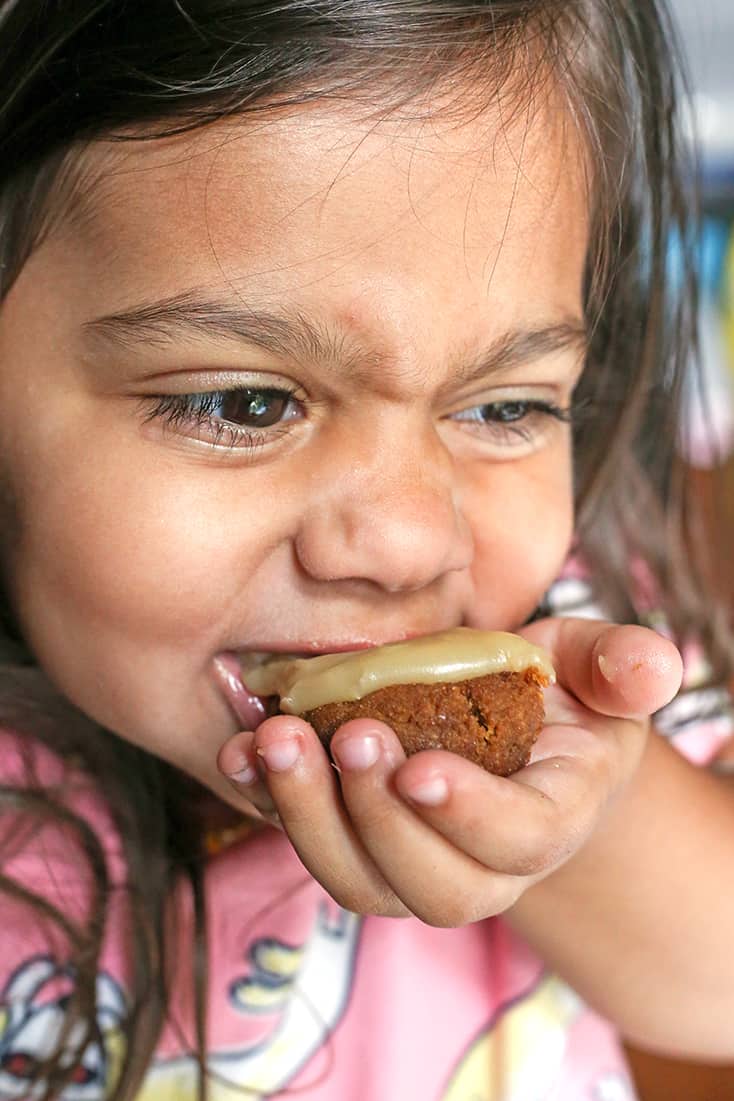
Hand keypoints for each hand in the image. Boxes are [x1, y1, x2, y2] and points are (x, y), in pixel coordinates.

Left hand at [216, 619, 681, 924]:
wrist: (503, 725)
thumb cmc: (557, 694)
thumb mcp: (596, 668)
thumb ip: (622, 666)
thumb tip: (653, 668)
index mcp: (548, 818)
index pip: (517, 841)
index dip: (469, 815)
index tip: (420, 767)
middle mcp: (479, 863)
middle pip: (429, 883)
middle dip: (380, 819)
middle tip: (345, 738)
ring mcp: (409, 860)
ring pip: (359, 880)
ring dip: (309, 817)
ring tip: (275, 742)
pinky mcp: (353, 839)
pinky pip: (310, 842)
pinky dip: (266, 803)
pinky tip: (236, 753)